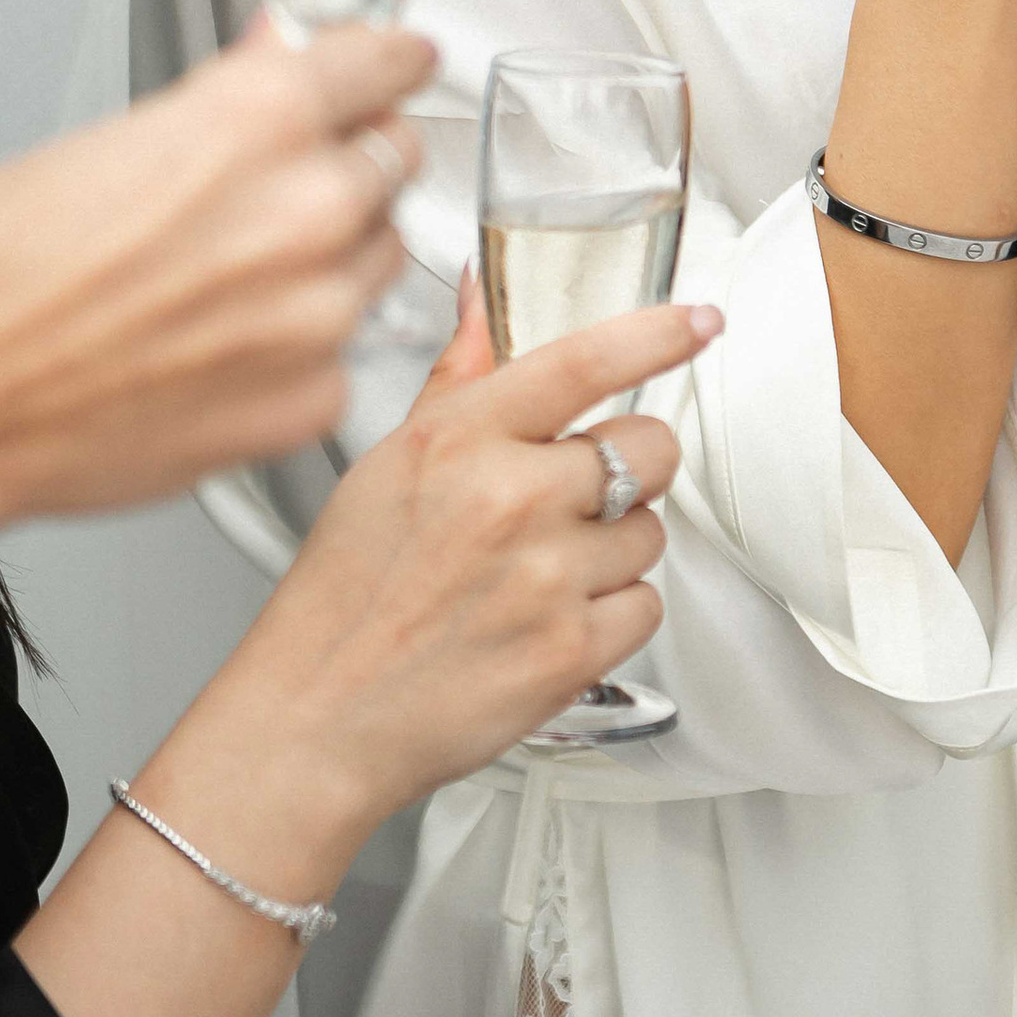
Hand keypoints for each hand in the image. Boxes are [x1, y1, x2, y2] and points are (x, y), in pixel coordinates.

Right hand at [0, 18, 432, 537]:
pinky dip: (305, 346)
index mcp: (258, 123)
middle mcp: (308, 214)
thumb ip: (229, 97)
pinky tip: (226, 341)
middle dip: (352, 160)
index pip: (382, 64)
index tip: (399, 67)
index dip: (387, 64)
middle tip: (283, 184)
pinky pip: (347, 350)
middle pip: (394, 159)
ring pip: (381, 255)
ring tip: (233, 273)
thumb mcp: (111, 140)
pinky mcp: (312, 398)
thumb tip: (280, 55)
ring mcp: (319, 314)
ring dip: (336, 254)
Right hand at [198, 284, 716, 860]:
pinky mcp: (572, 650)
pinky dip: (612, 616)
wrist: (317, 719)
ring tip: (538, 573)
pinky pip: (646, 606)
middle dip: (631, 467)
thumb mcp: (385, 464)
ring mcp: (547, 577)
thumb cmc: (344, 596)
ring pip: (650, 532)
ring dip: (614, 549)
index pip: (585, 362)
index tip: (699, 322)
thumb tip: (483, 297)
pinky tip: (549, 620)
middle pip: (649, 448)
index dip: (657, 335)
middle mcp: (509, 500)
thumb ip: (458, 378)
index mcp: (459, 442)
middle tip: (578, 497)